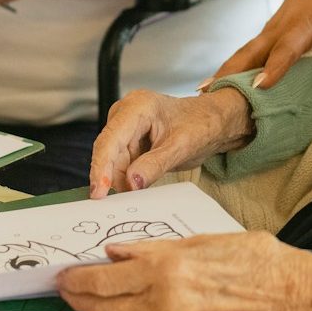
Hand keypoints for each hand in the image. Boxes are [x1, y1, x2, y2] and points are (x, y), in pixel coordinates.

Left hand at [56, 232, 309, 310]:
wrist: (288, 296)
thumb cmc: (251, 258)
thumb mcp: (198, 240)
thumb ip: (151, 249)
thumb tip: (115, 253)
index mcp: (167, 267)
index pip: (103, 280)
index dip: (77, 280)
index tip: (64, 276)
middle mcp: (165, 301)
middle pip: (102, 310)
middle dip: (79, 301)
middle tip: (69, 291)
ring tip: (94, 305)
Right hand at [89, 88, 251, 197]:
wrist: (212, 121)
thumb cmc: (201, 124)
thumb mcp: (181, 147)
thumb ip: (155, 165)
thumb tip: (131, 183)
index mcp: (138, 107)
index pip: (110, 140)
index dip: (101, 167)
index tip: (98, 193)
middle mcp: (126, 114)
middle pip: (108, 153)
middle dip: (112, 179)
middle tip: (121, 203)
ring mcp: (125, 127)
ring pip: (113, 162)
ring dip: (121, 181)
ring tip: (138, 192)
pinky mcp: (128, 140)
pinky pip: (121, 164)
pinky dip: (127, 178)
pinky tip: (137, 186)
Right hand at [210, 0, 311, 92]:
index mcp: (301, 25)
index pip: (286, 48)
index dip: (274, 67)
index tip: (259, 86)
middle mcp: (277, 30)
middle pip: (250, 53)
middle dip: (230, 74)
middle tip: (210, 95)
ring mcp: (266, 34)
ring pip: (242, 55)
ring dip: (223, 74)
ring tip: (204, 95)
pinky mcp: (263, 39)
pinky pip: (245, 57)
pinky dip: (230, 72)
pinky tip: (217, 88)